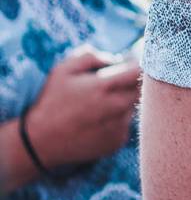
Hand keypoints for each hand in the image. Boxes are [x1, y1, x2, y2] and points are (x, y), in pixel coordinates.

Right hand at [25, 47, 141, 168]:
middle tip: (112, 85)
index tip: (130, 64)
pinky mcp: (118, 141)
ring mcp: (120, 125)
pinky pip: (126, 123)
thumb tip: (115, 58)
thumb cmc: (51, 103)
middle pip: (141, 88)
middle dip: (131, 83)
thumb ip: (91, 56)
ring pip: (134, 106)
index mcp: (105, 86)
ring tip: (99, 106)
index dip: (139, 64)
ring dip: (124, 102)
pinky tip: (97, 122)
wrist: (40, 143)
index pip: (140, 70)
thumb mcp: (63, 70)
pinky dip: (117, 119)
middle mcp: (117, 106)